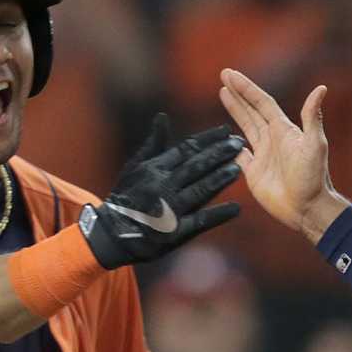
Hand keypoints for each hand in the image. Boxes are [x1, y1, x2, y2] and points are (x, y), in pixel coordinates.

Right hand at [80, 113, 243, 268]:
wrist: (112, 234)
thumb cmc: (126, 196)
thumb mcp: (135, 167)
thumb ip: (153, 144)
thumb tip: (163, 117)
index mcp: (153, 169)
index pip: (185, 150)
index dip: (208, 139)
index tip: (226, 130)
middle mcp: (161, 187)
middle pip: (195, 167)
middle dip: (218, 154)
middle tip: (239, 143)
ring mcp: (168, 211)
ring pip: (199, 191)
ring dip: (220, 179)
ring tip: (239, 167)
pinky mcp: (173, 233)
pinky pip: (199, 222)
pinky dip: (217, 215)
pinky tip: (236, 209)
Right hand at [218, 69, 347, 242]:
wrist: (308, 209)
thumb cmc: (313, 178)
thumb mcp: (315, 144)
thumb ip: (312, 117)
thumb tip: (321, 88)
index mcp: (284, 130)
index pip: (261, 102)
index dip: (246, 88)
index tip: (230, 75)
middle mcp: (273, 139)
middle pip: (251, 110)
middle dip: (238, 93)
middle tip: (223, 75)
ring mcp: (263, 155)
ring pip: (245, 126)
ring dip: (235, 110)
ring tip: (223, 93)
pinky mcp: (254, 172)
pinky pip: (239, 154)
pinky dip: (231, 145)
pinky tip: (224, 137)